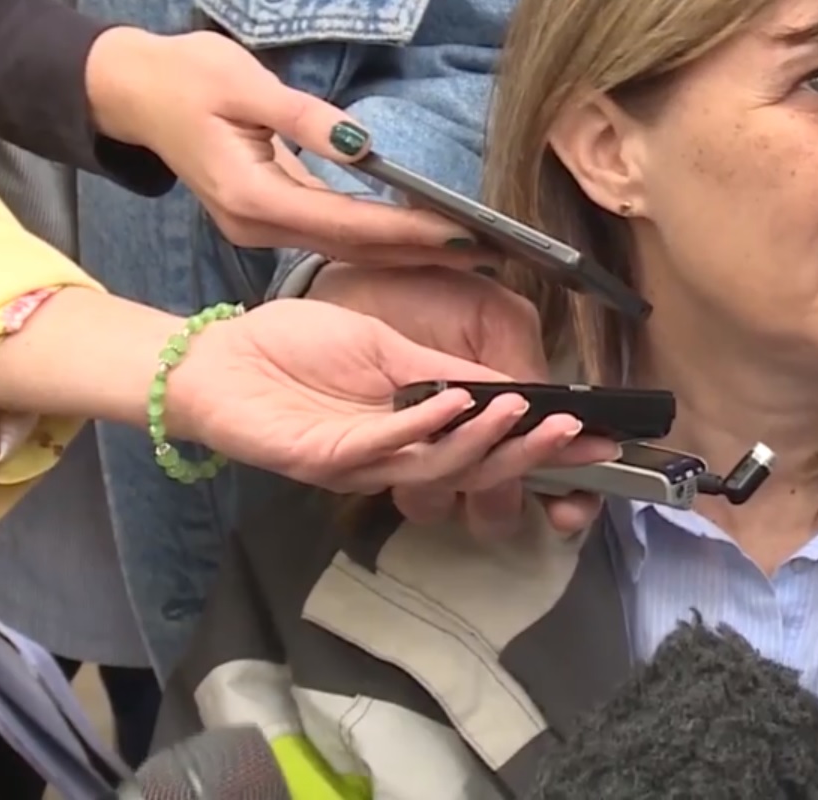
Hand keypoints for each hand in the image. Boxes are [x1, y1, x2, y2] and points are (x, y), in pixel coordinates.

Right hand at [83, 26, 496, 266]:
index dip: (407, 230)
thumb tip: (360, 143)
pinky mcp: (264, 218)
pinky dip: (377, 239)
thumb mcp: (244, 83)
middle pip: (353, 249)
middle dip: (422, 253)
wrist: (132, 89)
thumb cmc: (186, 76)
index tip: (463, 233)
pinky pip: (331, 237)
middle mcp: (255, 225)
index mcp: (250, 195)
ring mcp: (257, 228)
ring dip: (406, 253)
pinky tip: (418, 238)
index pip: (347, 222)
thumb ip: (303, 117)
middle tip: (490, 254)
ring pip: (345, 250)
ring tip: (470, 253)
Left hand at [165, 299, 565, 492]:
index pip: (493, 449)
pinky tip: (460, 403)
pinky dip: (427, 424)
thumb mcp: (386, 349)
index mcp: (417, 435)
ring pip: (440, 465)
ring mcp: (362, 464)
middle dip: (532, 455)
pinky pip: (386, 445)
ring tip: (524, 412)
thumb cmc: (298, 349)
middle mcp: (396, 460)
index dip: (545, 451)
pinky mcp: (325, 457)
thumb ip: (443, 371)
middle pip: (477, 470)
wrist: (219, 357)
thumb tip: (509, 383)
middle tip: (580, 438)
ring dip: (487, 438)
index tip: (599, 442)